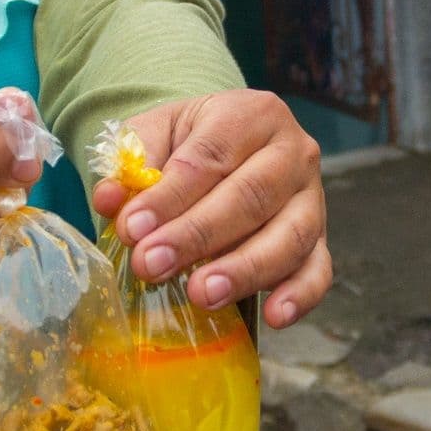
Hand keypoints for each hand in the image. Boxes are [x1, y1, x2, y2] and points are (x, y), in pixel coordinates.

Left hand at [90, 90, 331, 328]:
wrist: (229, 145)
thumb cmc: (190, 143)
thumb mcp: (157, 135)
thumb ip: (133, 163)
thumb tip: (109, 199)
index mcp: (251, 114)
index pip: (210, 157)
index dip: (169, 197)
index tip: (132, 230)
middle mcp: (293, 152)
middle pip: (251, 196)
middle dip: (197, 236)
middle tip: (152, 266)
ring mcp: (312, 197)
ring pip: (290, 236)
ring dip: (244, 270)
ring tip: (202, 294)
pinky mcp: (321, 238)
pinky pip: (319, 269)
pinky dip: (300, 295)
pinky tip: (274, 316)